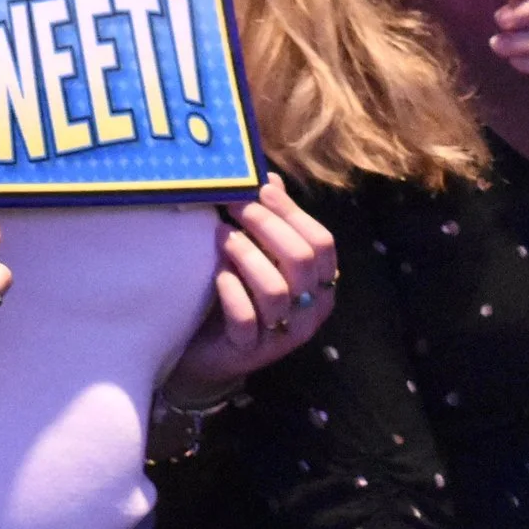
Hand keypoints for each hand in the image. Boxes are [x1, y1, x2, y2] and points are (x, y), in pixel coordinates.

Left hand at [162, 175, 338, 403]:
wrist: (206, 350)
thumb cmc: (238, 292)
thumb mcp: (258, 253)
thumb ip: (270, 221)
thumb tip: (269, 176)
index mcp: (320, 284)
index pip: (322, 243)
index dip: (291, 212)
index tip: (260, 188)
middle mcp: (310, 312)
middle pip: (301, 261)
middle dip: (266, 226)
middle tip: (235, 205)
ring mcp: (282, 336)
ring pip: (275, 290)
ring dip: (246, 255)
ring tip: (221, 235)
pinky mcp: (250, 352)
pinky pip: (245, 319)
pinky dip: (231, 291)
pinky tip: (217, 274)